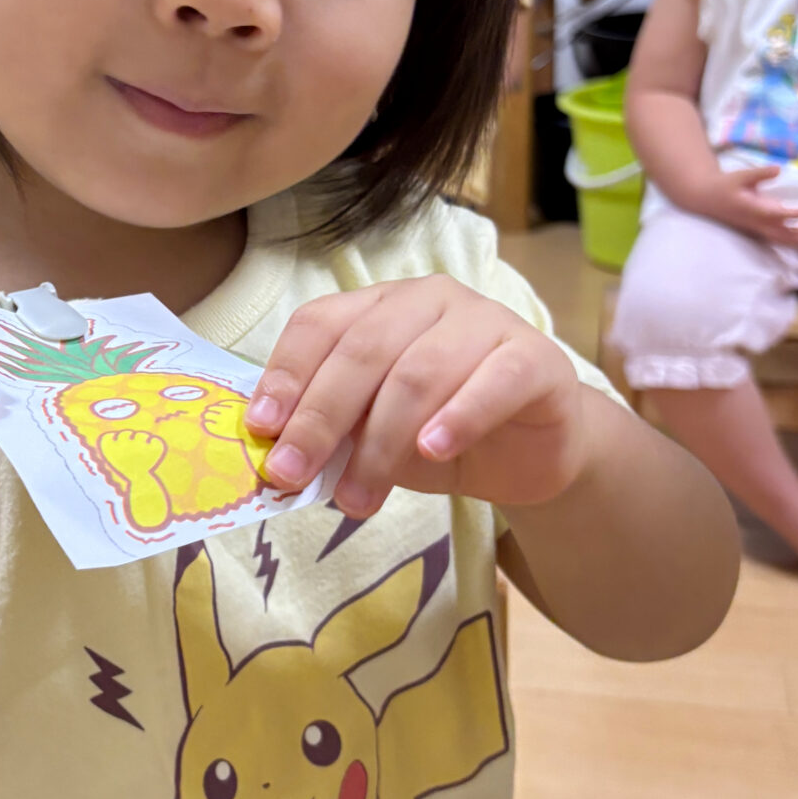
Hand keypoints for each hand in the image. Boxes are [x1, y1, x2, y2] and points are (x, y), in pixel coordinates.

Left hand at [244, 276, 588, 518]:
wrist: (529, 452)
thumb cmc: (437, 433)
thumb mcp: (372, 434)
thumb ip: (334, 433)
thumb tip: (278, 458)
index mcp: (380, 305)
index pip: (321, 323)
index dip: (287, 374)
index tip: (261, 429)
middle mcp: (429, 300)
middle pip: (363, 349)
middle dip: (321, 417)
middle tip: (294, 476)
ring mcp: (486, 321)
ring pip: (420, 371)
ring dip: (381, 442)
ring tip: (359, 498)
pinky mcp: (535, 358)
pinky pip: (495, 380)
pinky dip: (460, 416)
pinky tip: (433, 450)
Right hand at [694, 164, 797, 244]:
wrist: (706, 199)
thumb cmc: (724, 186)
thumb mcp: (740, 176)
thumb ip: (759, 173)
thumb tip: (778, 169)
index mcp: (755, 210)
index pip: (781, 215)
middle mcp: (758, 223)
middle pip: (786, 235)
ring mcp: (758, 229)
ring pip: (784, 240)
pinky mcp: (758, 229)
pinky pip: (779, 239)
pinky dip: (795, 240)